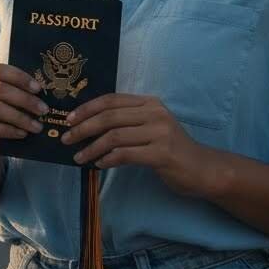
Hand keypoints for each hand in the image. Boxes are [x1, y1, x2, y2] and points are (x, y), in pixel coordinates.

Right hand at [0, 64, 50, 175]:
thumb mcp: (7, 111)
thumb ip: (18, 101)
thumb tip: (44, 96)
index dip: (19, 77)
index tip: (38, 88)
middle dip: (24, 99)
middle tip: (43, 110)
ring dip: (19, 117)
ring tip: (37, 126)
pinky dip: (8, 130)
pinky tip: (22, 134)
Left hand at [61, 93, 210, 197]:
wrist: (202, 168)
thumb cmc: (171, 149)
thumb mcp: (150, 128)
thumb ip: (127, 122)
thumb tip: (90, 126)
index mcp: (150, 103)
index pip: (112, 100)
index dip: (87, 108)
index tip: (69, 119)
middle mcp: (155, 113)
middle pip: (110, 117)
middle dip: (83, 128)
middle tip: (66, 138)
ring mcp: (160, 132)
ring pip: (114, 136)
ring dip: (91, 147)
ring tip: (78, 157)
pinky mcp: (161, 153)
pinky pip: (126, 154)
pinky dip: (108, 159)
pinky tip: (99, 164)